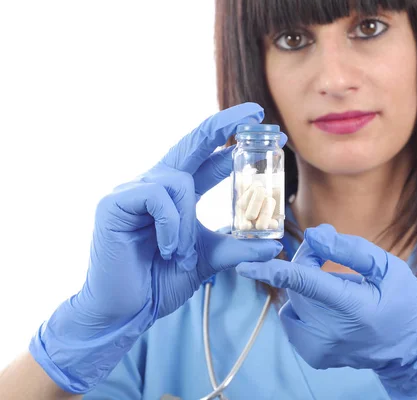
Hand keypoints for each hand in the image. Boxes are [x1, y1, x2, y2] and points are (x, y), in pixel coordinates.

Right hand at [29, 103, 284, 393]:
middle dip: (223, 125)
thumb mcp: (208, 260)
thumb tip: (274, 244)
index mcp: (177, 195)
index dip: (232, 143)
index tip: (266, 129)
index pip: (207, 160)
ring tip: (180, 254)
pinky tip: (166, 248)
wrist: (127, 311)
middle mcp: (156, 185)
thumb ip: (238, 248)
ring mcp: (133, 192)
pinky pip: (156, 197)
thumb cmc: (162, 281)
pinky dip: (170, 224)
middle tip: (255, 112)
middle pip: (191, 143)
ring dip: (187, 222)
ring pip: (178, 182)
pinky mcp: (115, 204)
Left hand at [236, 224, 416, 398]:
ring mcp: (320, 349)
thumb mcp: (388, 268)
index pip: (305, 284)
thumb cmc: (403, 302)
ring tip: (337, 287)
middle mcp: (331, 333)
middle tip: (329, 253)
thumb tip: (313, 234)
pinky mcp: (313, 356)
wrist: (410, 349)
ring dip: (305, 285)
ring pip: (293, 301)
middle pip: (298, 285)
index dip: (273, 271)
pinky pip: (294, 318)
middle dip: (307, 262)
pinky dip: (304, 306)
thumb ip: (350, 249)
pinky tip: (329, 307)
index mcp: (354, 308)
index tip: (244, 265)